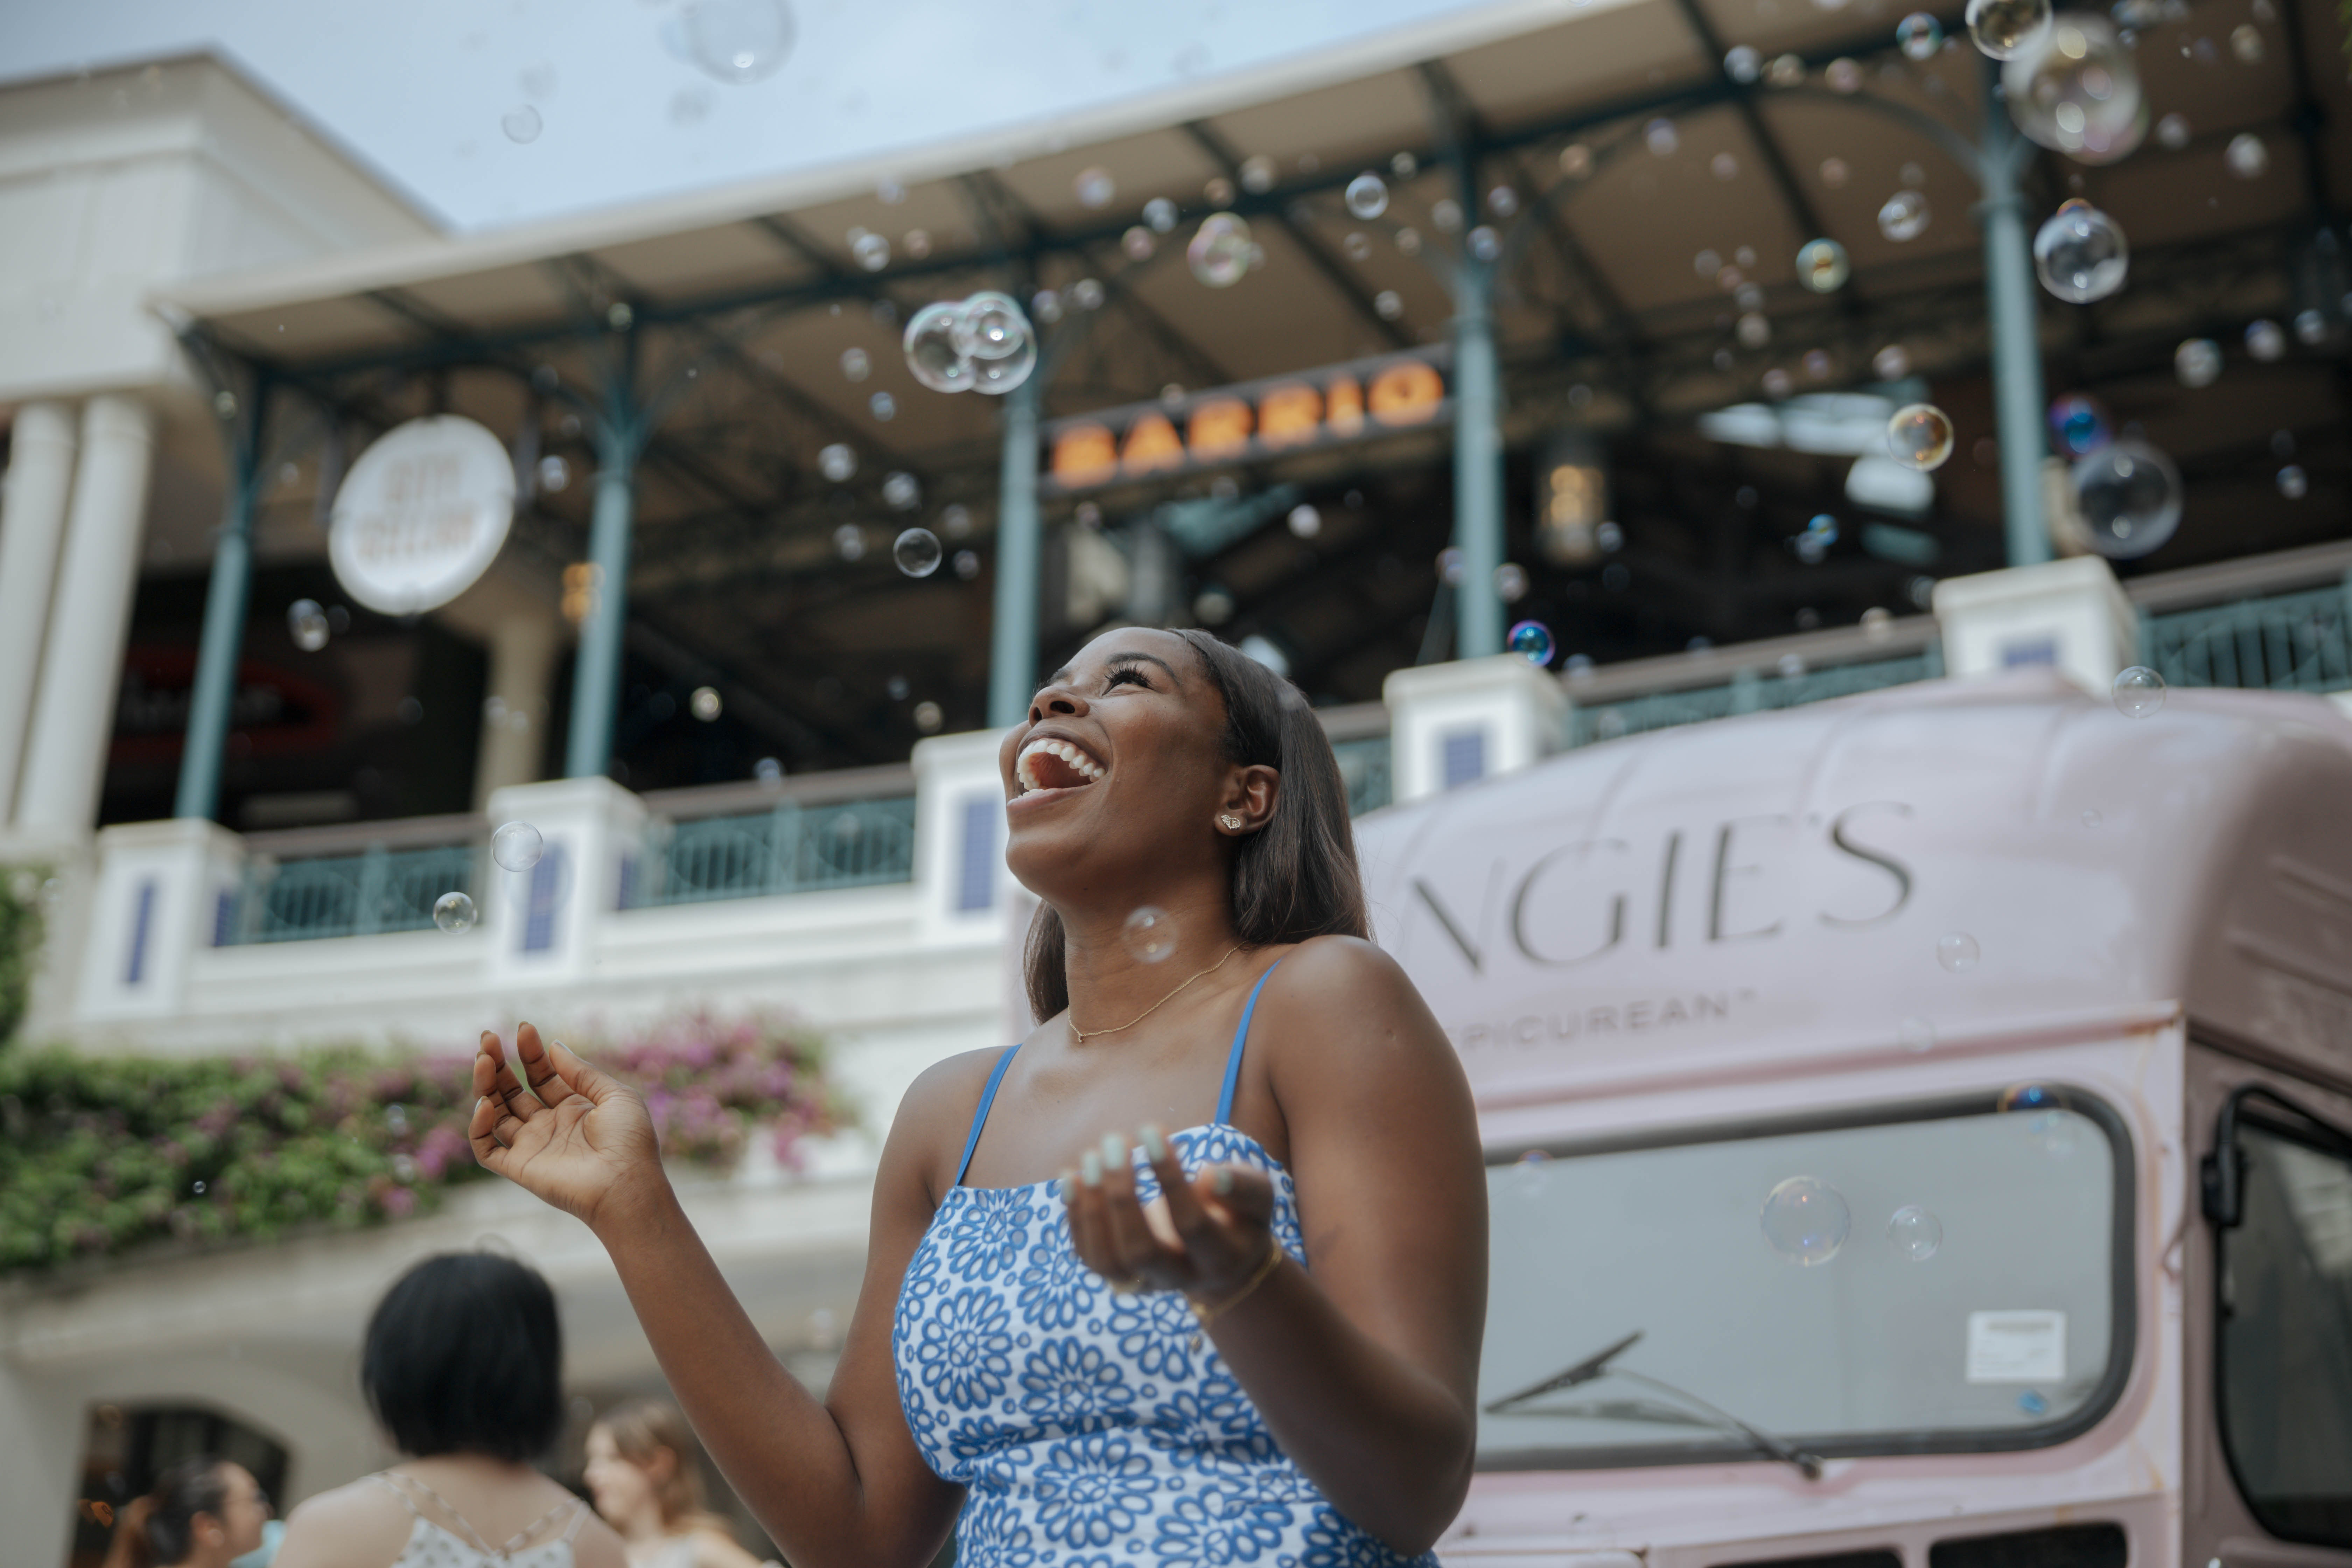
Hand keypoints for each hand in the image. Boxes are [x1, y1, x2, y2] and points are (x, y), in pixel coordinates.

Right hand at [469, 1024, 665, 1231]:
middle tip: (488, 1038)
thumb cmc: (630, 1141)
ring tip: (483, 1058)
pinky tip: (486, 1103)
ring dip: (485, 1085)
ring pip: (495, 1113)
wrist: (627, 1183)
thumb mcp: (614, 1095)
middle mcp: (549, 1126)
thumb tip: (554, 1046)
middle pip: (513, 1091)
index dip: (531, 1052)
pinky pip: (486, 1148)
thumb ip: (582, 1072)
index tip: (524, 1028)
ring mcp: (532, 1146)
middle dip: (498, 1064)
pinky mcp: (518, 1168)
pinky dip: (478, 1126)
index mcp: (573, 1108)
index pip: (542, 1075)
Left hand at [1062, 1125, 1280, 1302]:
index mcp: (1219, 1258)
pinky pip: (1089, 1256)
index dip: (1169, 1177)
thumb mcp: (1258, 1198)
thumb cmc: (1240, 1216)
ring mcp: (1145, 1283)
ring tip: (1091, 1157)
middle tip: (1115, 1141)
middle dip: (1121, 1195)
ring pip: (1107, 1261)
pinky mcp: (1120, 1277)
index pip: (1190, 1223)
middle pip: (1140, 1251)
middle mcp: (1179, 1279)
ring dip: (1091, 1207)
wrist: (1223, 1262)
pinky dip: (1074, 1217)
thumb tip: (1209, 1175)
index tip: (1151, 1130)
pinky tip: (1071, 1176)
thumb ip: (1243, 1187)